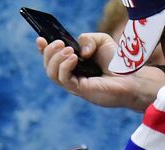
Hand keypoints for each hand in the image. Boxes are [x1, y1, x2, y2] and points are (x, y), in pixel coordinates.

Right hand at [36, 35, 164, 110]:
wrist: (131, 78)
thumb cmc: (117, 63)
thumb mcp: (102, 42)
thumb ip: (88, 39)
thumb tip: (78, 51)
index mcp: (72, 65)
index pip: (52, 59)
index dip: (43, 50)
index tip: (40, 40)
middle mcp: (69, 76)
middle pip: (48, 66)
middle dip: (49, 53)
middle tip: (59, 43)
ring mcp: (72, 84)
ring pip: (52, 73)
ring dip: (56, 59)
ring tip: (68, 50)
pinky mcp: (78, 89)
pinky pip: (63, 79)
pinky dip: (65, 67)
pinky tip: (74, 58)